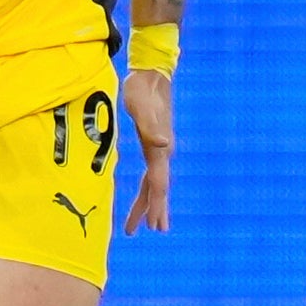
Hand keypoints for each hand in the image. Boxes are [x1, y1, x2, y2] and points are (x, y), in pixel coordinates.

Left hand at [120, 68, 174, 233]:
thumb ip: (150, 125)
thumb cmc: (142, 89)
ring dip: (150, 203)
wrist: (152, 74)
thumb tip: (163, 145)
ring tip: (145, 225)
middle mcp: (163, 151)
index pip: (158, 183)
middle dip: (155, 211)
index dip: (157, 205)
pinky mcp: (153, 144)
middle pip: (159, 188)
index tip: (156, 225)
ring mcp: (160, 148)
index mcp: (160, 148)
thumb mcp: (141, 106)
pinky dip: (148, 189)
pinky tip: (144, 196)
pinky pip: (152, 174)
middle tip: (154, 231)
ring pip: (155, 183)